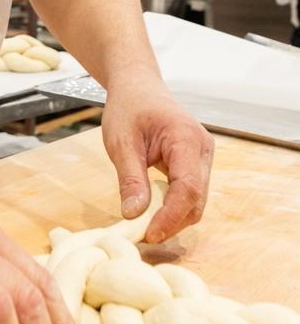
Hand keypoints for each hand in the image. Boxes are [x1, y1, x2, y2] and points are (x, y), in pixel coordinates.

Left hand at [101, 71, 213, 242]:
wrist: (138, 87)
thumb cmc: (128, 107)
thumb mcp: (121, 142)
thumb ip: (130, 179)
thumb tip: (134, 216)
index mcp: (186, 138)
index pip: (188, 188)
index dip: (171, 216)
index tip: (149, 235)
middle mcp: (202, 149)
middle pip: (196, 199)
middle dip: (172, 221)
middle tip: (143, 236)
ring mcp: (202, 157)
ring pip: (196, 200)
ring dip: (173, 217)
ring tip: (145, 226)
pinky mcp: (196, 164)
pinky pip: (190, 193)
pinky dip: (173, 207)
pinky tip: (153, 212)